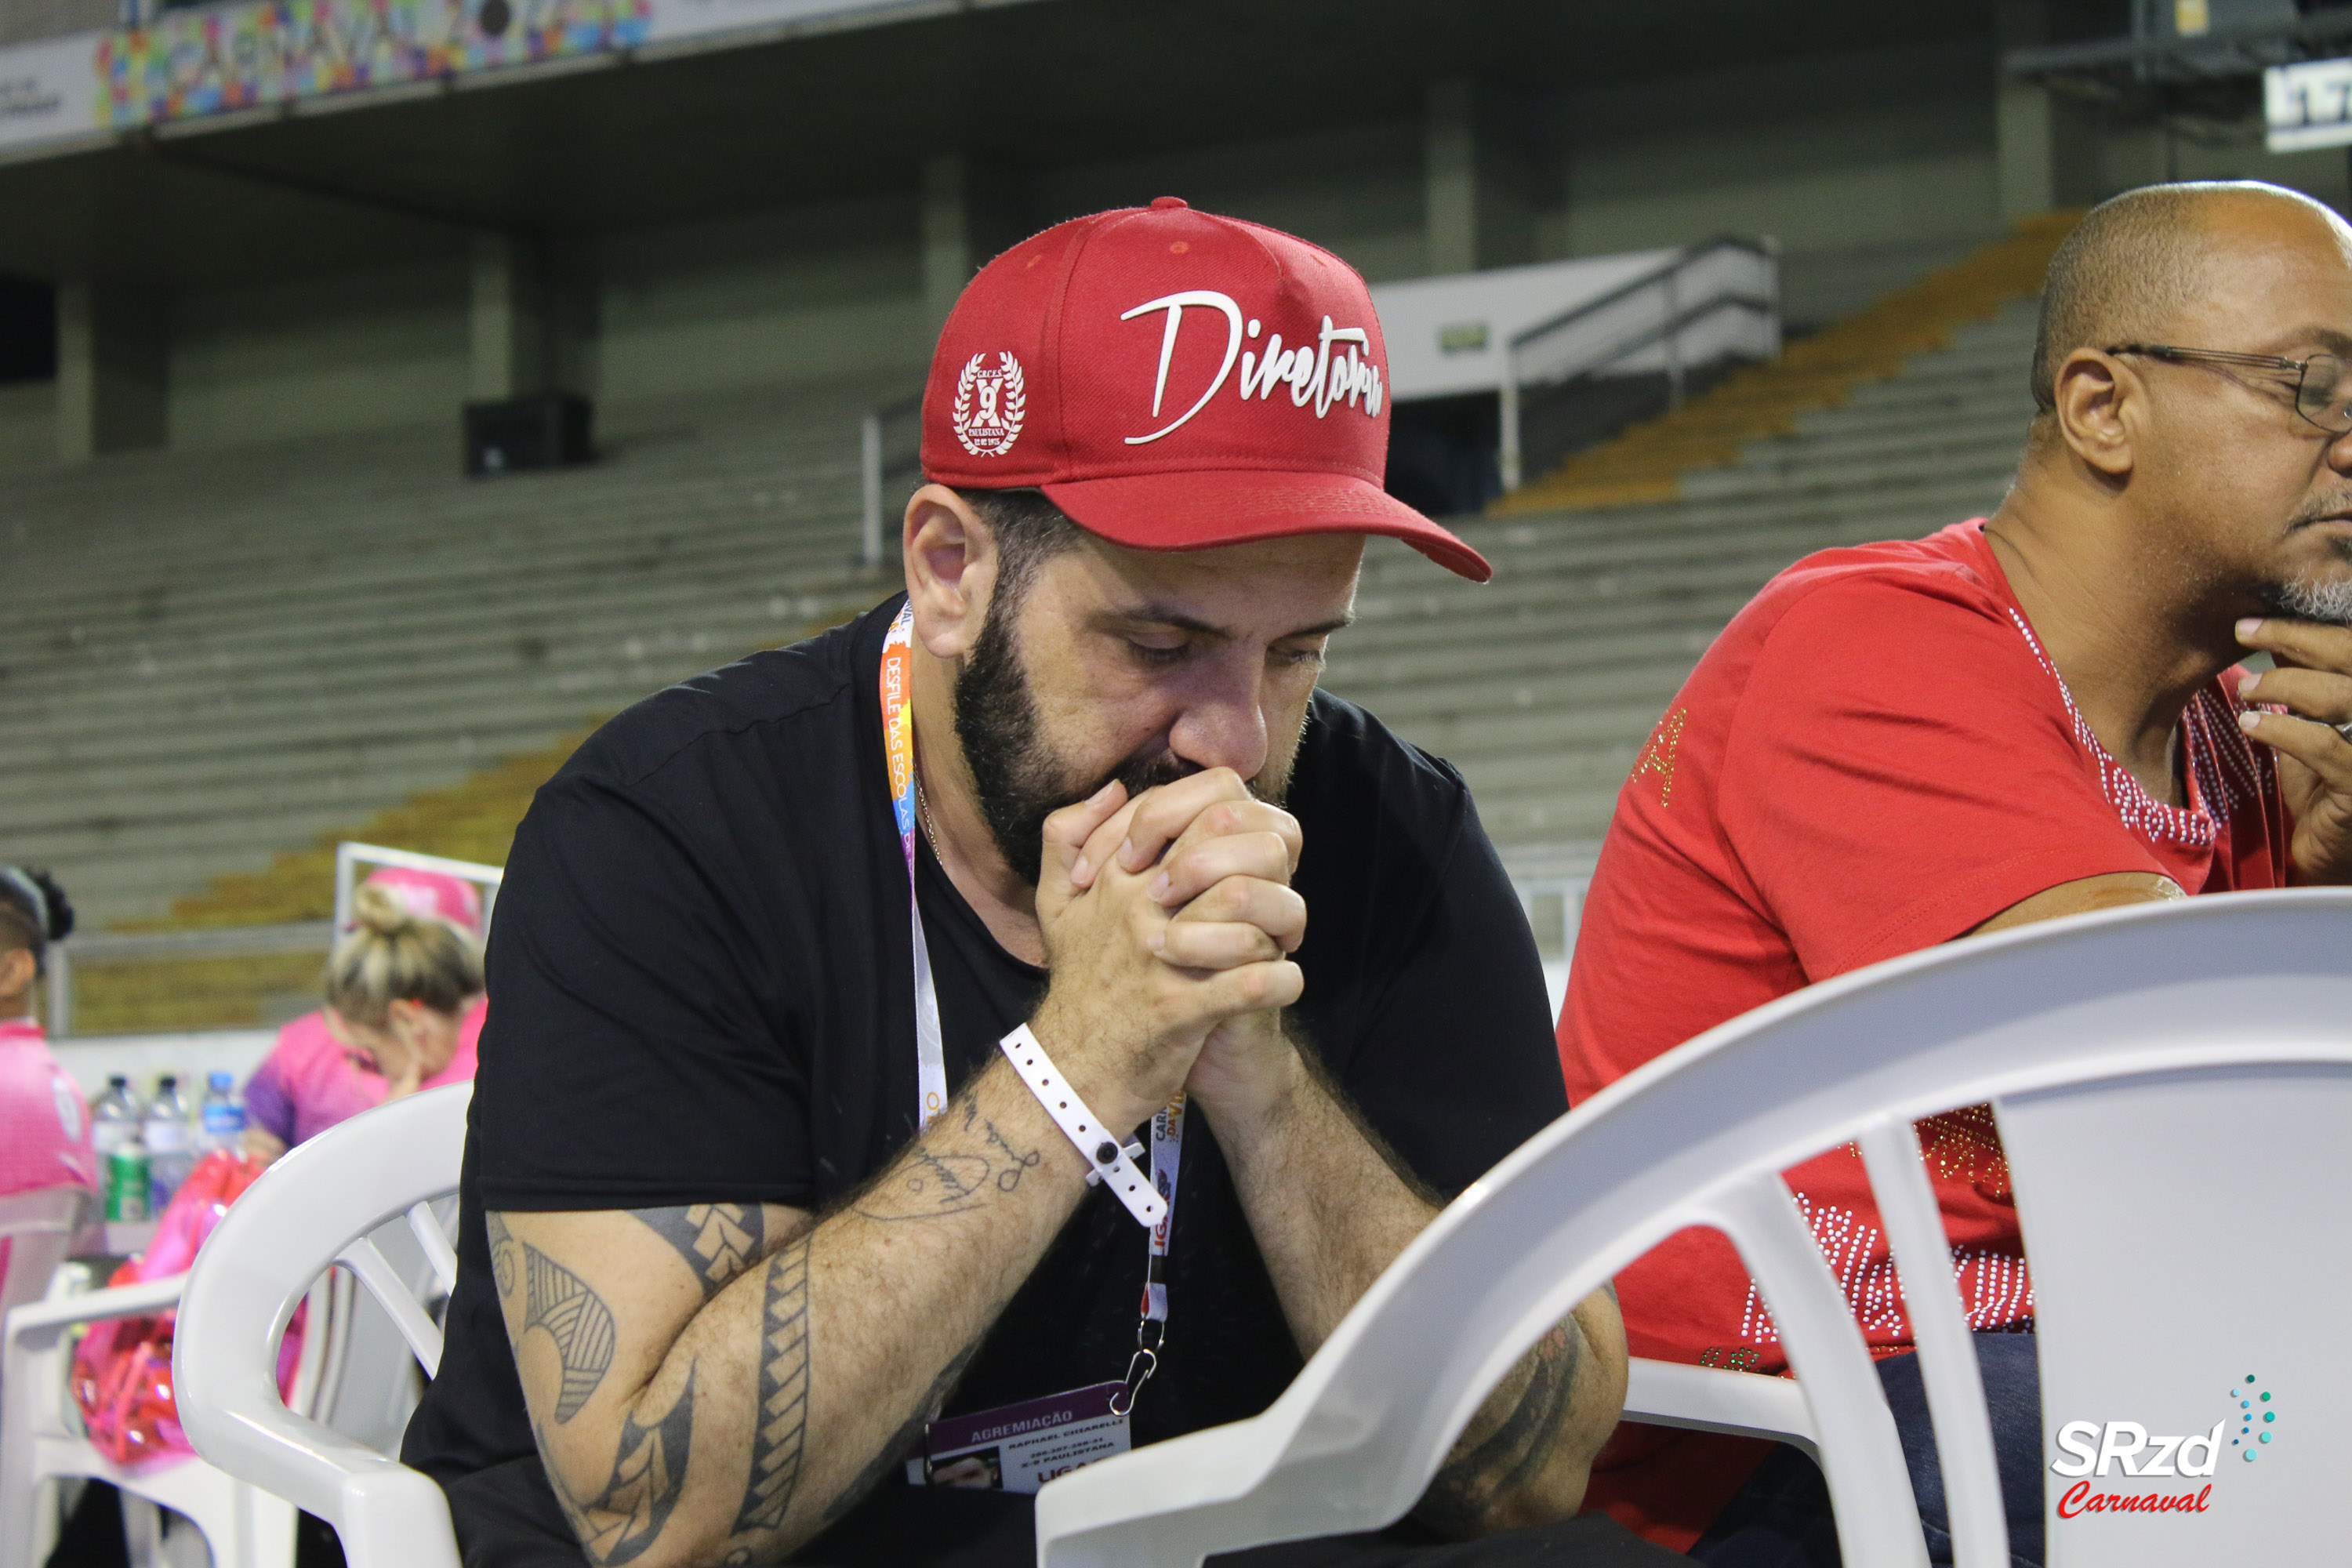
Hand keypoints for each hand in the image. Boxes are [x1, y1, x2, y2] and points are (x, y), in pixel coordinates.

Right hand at [1031, 779, 1299, 1131]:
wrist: (1072, 1070)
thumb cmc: (1080, 981)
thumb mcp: (1054, 902)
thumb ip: (1066, 834)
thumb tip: (1114, 789)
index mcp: (1117, 874)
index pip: (1188, 806)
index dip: (1235, 820)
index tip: (1245, 856)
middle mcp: (1138, 904)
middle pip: (1226, 837)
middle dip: (1271, 858)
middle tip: (1278, 893)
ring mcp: (1161, 955)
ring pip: (1248, 903)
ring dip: (1281, 921)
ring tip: (1282, 940)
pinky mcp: (1181, 1008)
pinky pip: (1255, 982)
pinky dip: (1282, 981)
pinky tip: (1281, 983)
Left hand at [2234, 617, 2351, 881]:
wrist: (2337, 852)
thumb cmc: (2327, 784)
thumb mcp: (2315, 722)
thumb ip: (2306, 679)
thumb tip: (2278, 633)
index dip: (2311, 624)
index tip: (2254, 618)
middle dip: (2297, 636)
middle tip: (2244, 631)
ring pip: (2344, 695)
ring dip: (2286, 683)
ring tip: (2246, 689)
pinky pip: (2328, 747)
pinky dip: (2285, 730)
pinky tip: (2252, 725)